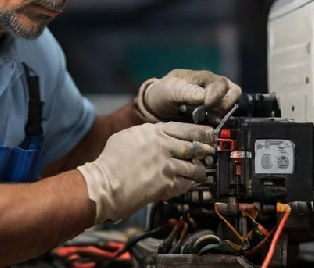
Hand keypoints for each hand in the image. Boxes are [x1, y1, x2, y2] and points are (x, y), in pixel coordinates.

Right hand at [76, 122, 214, 223]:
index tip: (209, 134)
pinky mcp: (167, 184)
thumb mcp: (127, 137)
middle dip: (206, 150)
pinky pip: (187, 184)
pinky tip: (190, 185)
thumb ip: (146, 134)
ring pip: (195, 167)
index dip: (201, 132)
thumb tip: (158, 134)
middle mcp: (163, 146)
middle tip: (210, 153)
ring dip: (200, 171)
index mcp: (154, 131)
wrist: (103, 184)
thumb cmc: (110, 162)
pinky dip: (190, 184)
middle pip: (195, 146)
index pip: (186, 128)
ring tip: (201, 173)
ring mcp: (167, 165)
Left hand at [134, 69, 241, 121]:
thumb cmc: (163, 94)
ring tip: (208, 121)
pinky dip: (220, 125)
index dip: (217, 95)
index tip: (206, 104)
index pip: (222, 84)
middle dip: (222, 106)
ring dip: (223, 116)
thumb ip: (184, 91)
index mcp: (206, 78)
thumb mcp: (168, 89)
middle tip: (208, 114)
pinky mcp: (216, 118)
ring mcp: (218, 104)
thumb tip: (203, 96)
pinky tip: (207, 128)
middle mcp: (216, 89)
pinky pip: (226, 121)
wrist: (157, 110)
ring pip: (232, 108)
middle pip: (233, 94)